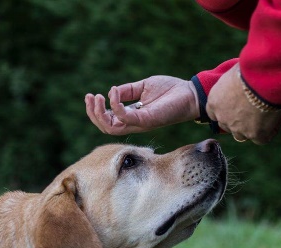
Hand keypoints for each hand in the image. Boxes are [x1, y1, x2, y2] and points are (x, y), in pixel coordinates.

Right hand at [85, 76, 199, 134]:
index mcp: (132, 117)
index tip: (92, 96)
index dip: (96, 111)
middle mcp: (133, 123)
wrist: (190, 93)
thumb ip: (127, 91)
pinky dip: (116, 106)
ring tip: (97, 97)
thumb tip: (111, 92)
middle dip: (93, 114)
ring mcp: (139, 124)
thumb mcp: (143, 87)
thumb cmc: (170, 90)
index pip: (108, 121)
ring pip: (111, 128)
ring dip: (99, 114)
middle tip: (90, 97)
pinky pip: (124, 118)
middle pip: (105, 127)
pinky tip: (114, 92)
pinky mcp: (146, 120)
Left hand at [206, 64, 280, 143]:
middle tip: (253, 111)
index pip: (215, 113)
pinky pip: (262, 139)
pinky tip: (276, 121)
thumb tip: (241, 73)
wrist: (263, 79)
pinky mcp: (255, 134)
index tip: (237, 105)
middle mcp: (222, 118)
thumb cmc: (250, 69)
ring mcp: (238, 129)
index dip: (226, 110)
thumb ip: (234, 80)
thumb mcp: (235, 72)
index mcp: (213, 102)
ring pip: (242, 135)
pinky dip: (269, 132)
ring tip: (265, 116)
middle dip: (238, 121)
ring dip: (251, 129)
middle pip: (228, 126)